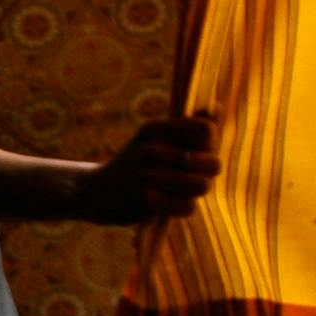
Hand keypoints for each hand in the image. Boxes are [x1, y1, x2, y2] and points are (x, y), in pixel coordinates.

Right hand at [77, 113, 220, 223]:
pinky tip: (172, 203)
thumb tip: (218, 107)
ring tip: (184, 190)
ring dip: (196, 191)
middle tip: (194, 174)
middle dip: (210, 173)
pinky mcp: (144, 201)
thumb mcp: (158, 137)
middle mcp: (150, 148)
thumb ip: (191, 124)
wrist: (98, 191)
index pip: (207, 130)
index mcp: (155, 128)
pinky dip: (184, 207)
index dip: (211, 143)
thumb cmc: (141, 162)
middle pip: (212, 163)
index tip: (197, 149)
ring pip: (202, 186)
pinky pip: (187, 206)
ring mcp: (145, 175)